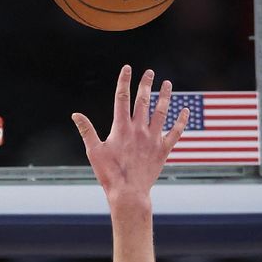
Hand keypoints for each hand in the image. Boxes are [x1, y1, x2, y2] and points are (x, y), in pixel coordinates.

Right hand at [72, 65, 188, 204]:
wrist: (128, 193)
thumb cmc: (109, 174)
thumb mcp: (93, 151)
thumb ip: (86, 131)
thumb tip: (75, 114)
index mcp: (121, 128)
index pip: (122, 98)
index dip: (125, 81)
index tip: (128, 68)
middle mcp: (139, 129)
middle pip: (143, 100)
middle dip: (146, 84)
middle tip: (149, 72)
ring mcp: (153, 139)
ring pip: (161, 111)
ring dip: (165, 96)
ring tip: (168, 84)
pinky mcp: (163, 150)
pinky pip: (175, 132)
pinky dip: (181, 120)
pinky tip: (185, 110)